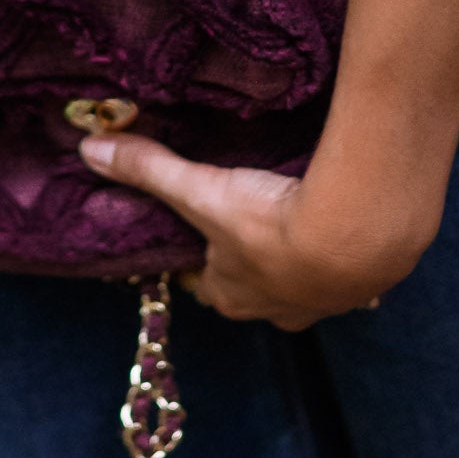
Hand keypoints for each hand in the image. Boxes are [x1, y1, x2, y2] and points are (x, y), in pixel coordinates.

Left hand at [77, 133, 426, 331]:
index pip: (210, 285)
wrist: (356, 233)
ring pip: (309, 288)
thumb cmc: (269, 221)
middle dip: (258, 265)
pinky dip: (354, 260)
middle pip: (260, 291)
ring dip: (307, 264)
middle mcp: (278, 311)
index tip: (210, 229)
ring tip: (309, 225)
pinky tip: (357, 232)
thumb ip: (149, 169)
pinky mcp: (369, 288)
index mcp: (233, 296)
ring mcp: (326, 304)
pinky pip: (356, 278)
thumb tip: (89, 147)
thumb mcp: (202, 191)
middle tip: (260, 223)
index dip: (208, 259)